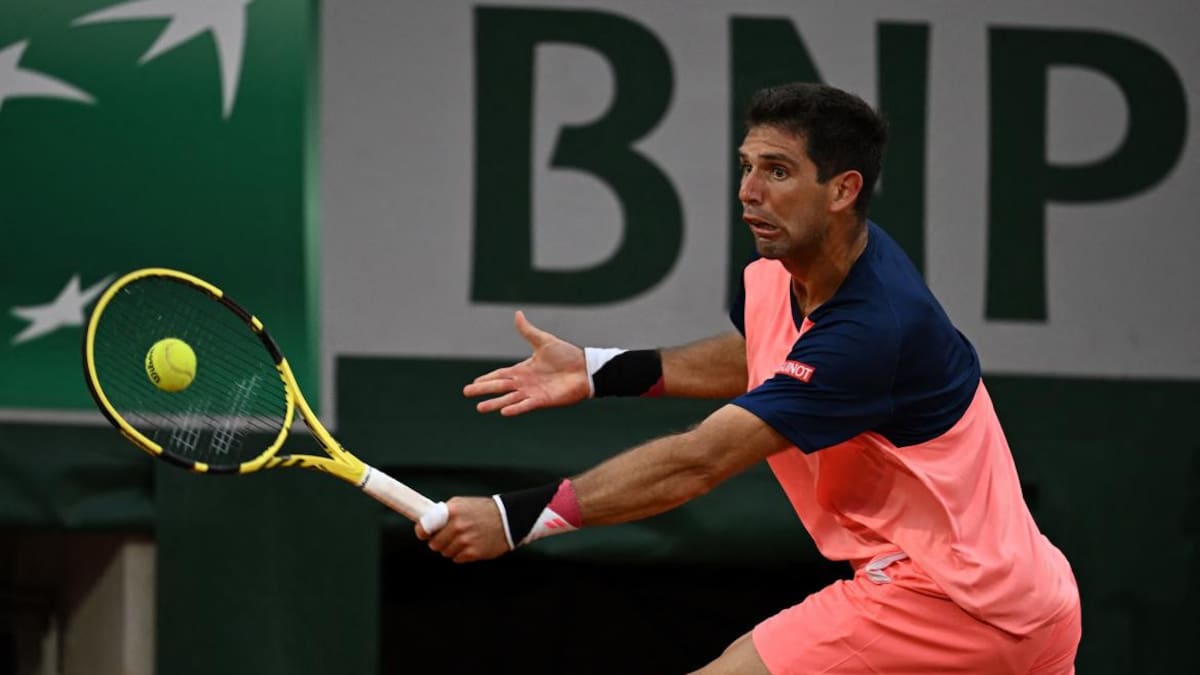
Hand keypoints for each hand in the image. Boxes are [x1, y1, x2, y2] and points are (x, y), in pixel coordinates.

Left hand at [415, 497, 509, 562]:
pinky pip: (457, 558)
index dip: (422, 532)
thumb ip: (444, 512)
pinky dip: (462, 554)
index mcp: (452, 511)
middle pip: (434, 544)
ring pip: (445, 552)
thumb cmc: (484, 510)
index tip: (423, 534)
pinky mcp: (473, 553)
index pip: (424, 527)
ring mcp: (465, 541)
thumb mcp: (462, 503)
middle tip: (449, 536)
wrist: (509, 519)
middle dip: (439, 541)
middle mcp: (457, 526)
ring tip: (464, 539)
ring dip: (451, 548)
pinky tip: (471, 544)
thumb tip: (426, 522)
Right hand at [463, 310, 589, 415]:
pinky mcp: (543, 400)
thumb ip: (528, 331)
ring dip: (495, 403)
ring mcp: (533, 393)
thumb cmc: (567, 355)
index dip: (487, 378)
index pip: (500, 374)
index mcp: (523, 369)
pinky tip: (503, 411)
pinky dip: (515, 408)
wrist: (586, 369)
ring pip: (509, 399)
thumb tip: (517, 314)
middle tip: (467, 393)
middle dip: (483, 390)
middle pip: (500, 387)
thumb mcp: (544, 341)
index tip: (473, 383)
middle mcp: (525, 383)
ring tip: (480, 408)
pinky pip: (526, 405)